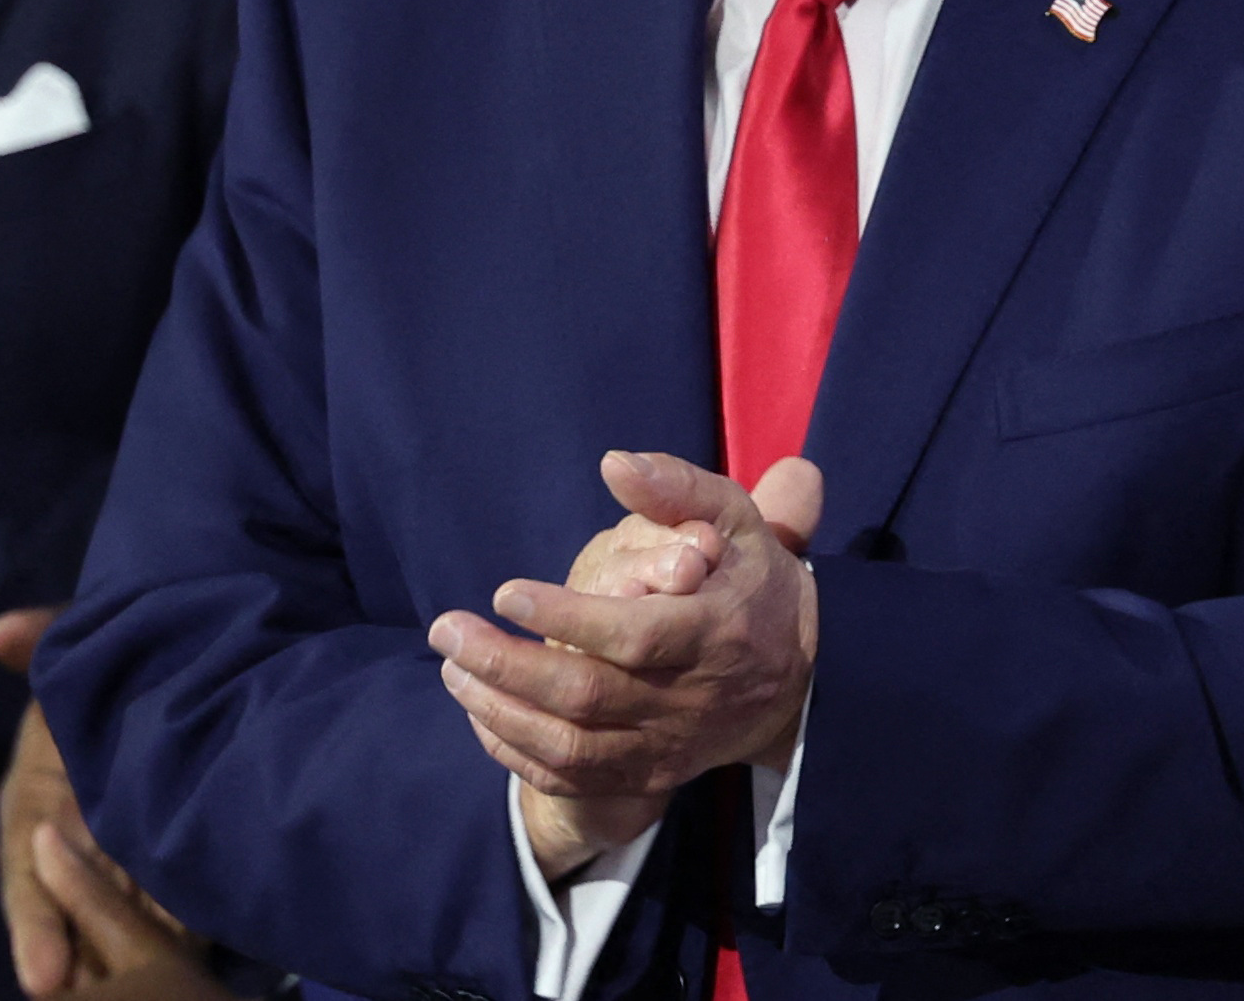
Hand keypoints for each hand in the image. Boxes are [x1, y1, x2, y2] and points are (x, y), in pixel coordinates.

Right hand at [0, 607, 217, 997]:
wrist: (172, 685)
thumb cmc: (107, 678)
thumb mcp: (77, 655)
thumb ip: (47, 641)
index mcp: (35, 807)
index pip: (26, 879)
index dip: (35, 928)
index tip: (45, 978)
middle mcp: (71, 851)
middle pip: (72, 924)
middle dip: (84, 967)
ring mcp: (120, 869)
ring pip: (120, 933)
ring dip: (131, 964)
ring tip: (151, 997)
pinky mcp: (171, 876)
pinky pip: (175, 921)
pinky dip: (183, 944)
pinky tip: (197, 968)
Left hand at [431, 453, 820, 855]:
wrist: (796, 676)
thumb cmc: (749, 579)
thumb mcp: (735, 518)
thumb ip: (677, 488)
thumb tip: (613, 464)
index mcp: (714, 632)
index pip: (634, 636)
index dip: (566, 618)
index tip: (505, 592)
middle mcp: (689, 699)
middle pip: (588, 697)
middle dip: (507, 665)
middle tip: (447, 630)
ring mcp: (667, 745)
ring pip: (571, 748)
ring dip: (501, 711)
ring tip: (452, 669)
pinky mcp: (649, 775)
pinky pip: (573, 780)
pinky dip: (517, 754)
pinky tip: (481, 713)